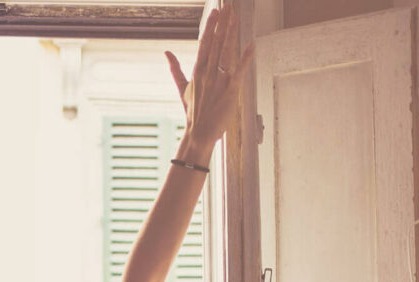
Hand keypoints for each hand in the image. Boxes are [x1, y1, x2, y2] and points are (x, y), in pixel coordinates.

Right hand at [165, 3, 254, 149]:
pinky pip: (239, 70)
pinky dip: (245, 58)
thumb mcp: (182, 88)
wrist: (199, 133)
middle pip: (215, 42)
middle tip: (228, 5)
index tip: (216, 11)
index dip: (211, 26)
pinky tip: (252, 45)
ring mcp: (218, 81)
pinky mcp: (230, 91)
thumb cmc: (193, 112)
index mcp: (198, 70)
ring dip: (231, 33)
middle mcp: (207, 72)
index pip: (204, 43)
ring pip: (225, 52)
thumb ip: (175, 68)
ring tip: (235, 17)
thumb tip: (166, 52)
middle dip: (222, 23)